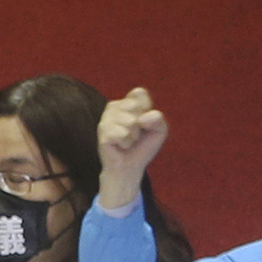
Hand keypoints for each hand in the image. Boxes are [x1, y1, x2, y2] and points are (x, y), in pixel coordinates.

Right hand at [95, 86, 166, 209]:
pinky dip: (126, 144)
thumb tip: (141, 119)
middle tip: (135, 135)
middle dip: (142, 125)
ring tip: (127, 142)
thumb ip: (158, 118)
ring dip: (134, 136)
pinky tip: (120, 147)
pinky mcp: (102, 133)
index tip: (144, 122)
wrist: (129, 168)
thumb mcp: (159, 129)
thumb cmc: (143, 147)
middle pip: (136, 107)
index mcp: (125, 102)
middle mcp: (112, 107)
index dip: (146, 108)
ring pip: (131, 122)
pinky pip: (123, 134)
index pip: (139, 93)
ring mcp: (105, 119)